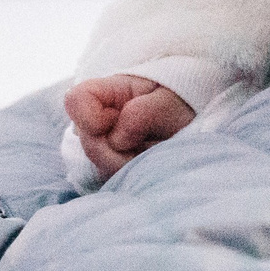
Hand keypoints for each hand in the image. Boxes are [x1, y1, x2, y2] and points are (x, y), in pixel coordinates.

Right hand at [65, 75, 195, 175]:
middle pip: (90, 143)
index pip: (75, 101)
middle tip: (154, 140)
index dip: (90, 118)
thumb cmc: (181, 102)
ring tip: (156, 147)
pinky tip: (151, 160)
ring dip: (134, 162)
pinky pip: (116, 178)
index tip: (116, 122)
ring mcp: (104, 146)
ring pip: (103, 166)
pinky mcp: (113, 167)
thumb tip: (117, 139)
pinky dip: (138, 172)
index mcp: (107, 92)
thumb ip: (144, 113)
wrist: (194, 119)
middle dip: (122, 150)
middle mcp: (99, 120)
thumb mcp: (171, 101)